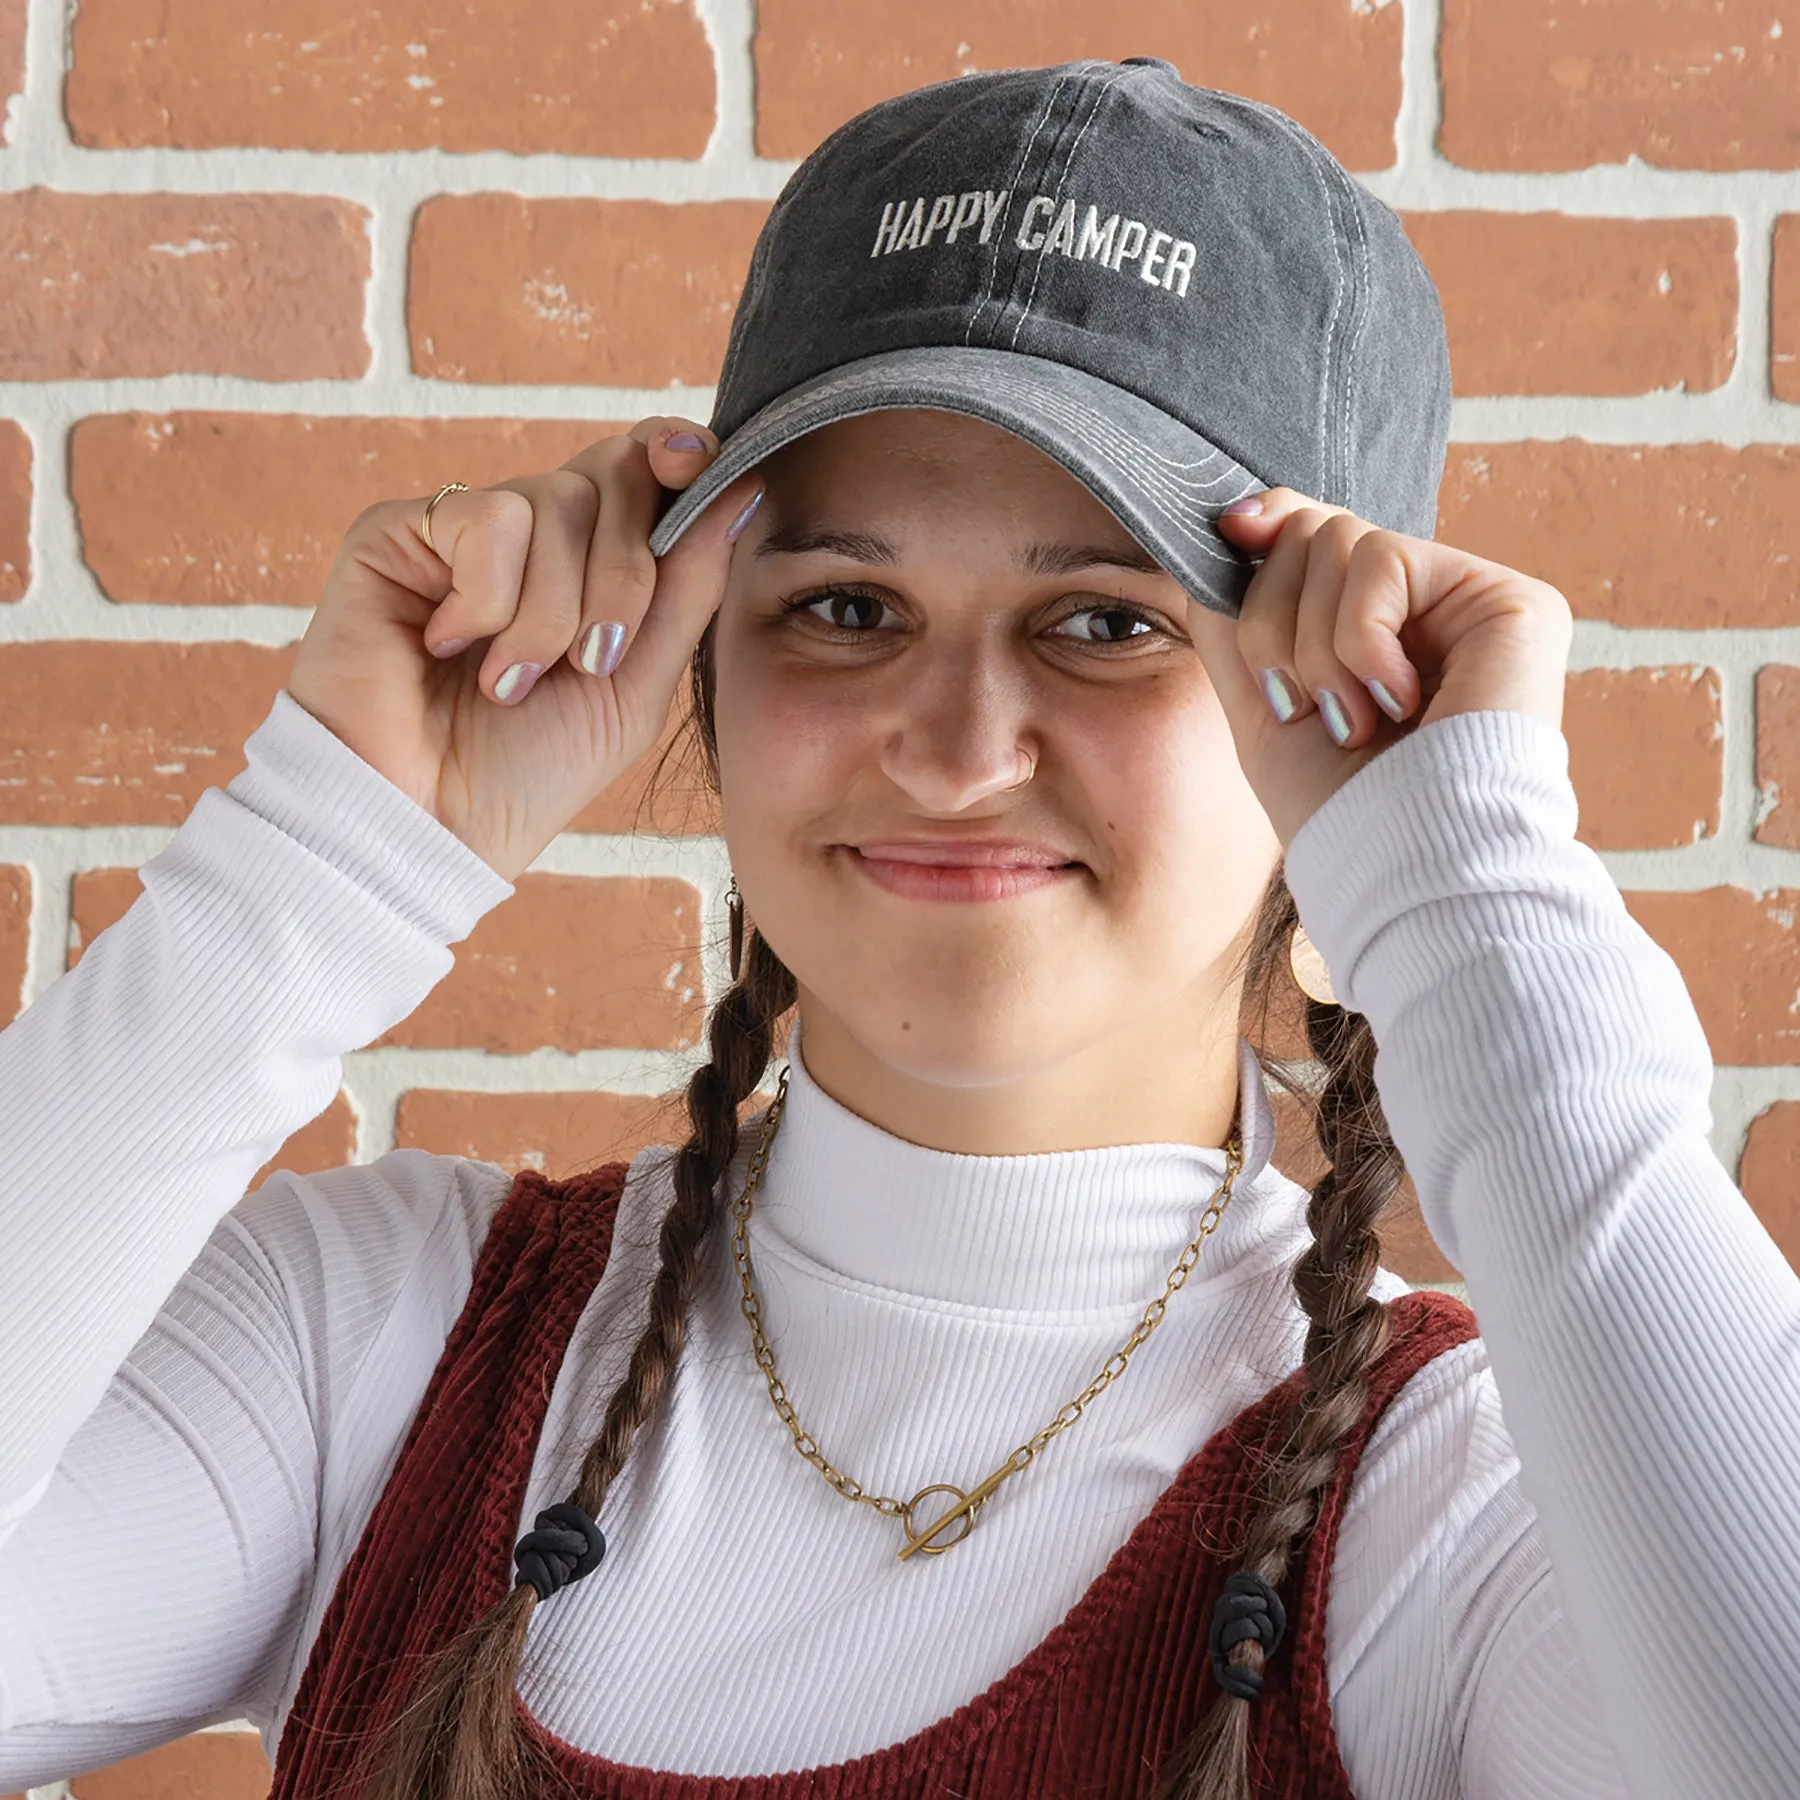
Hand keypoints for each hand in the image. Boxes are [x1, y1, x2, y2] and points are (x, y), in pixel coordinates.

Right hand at [286, 418, 762, 880]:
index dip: (676, 455)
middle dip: (625, 575)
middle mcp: (527, 534)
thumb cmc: (529, 770)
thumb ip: (689, 586)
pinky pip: (489, 518)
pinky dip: (490, 600)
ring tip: (509, 681)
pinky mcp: (395, 532)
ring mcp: (461, 530)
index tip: (696, 464)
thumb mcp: (638, 683)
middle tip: (590, 662)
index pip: (645, 468)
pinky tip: (449, 648)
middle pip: (616, 475)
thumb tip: (742, 487)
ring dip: (554, 613)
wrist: (430, 823)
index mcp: (589, 563)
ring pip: (559, 501)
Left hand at [1188, 490, 1573, 845]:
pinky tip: (1397, 702)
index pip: (1316, 532)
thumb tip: (1227, 527)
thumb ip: (1238, 624)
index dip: (1270, 523)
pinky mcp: (1511, 602)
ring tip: (1350, 719)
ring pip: (1341, 540)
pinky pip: (1385, 561)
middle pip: (1317, 529)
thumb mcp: (1262, 708)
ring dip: (1316, 646)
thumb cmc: (1340, 810)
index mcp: (1377, 629)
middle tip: (1302, 704)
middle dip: (1275, 620)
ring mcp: (1470, 602)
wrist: (1405, 863)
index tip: (1228, 530)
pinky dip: (1360, 641)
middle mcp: (1429, 608)